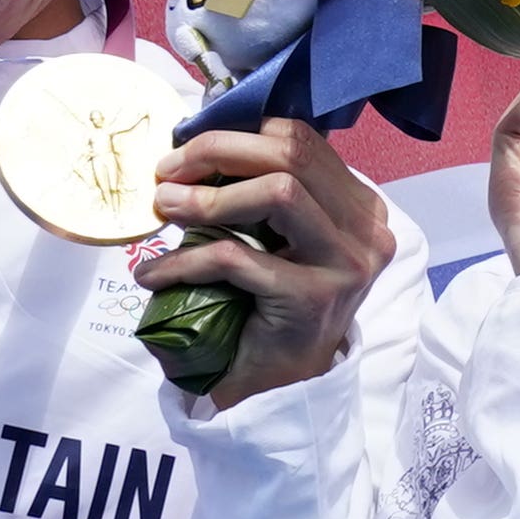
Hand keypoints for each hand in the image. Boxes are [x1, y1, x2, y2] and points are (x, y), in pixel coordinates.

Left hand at [144, 116, 396, 410]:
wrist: (287, 384)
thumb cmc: (274, 305)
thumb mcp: (278, 238)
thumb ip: (260, 191)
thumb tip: (197, 146)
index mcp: (358, 205)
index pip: (299, 140)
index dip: (235, 134)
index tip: (185, 151)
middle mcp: (364, 228)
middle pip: (290, 154)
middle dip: (217, 152)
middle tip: (167, 175)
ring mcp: (346, 263)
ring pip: (279, 192)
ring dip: (208, 199)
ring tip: (165, 210)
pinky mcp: (314, 297)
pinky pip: (238, 257)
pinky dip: (185, 261)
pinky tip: (155, 275)